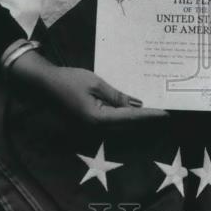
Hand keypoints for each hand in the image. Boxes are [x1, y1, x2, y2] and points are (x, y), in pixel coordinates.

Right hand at [9, 49, 167, 125]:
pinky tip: (134, 110)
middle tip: (165, 112)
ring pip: (120, 127)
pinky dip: (124, 118)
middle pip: (127, 127)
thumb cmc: (69, 80)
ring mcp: (91, 129)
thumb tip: (137, 104)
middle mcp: (95, 129)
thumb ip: (117, 96)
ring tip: (154, 110)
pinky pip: (111, 123)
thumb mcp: (96, 83)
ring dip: (136, 120)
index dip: (149, 115)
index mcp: (97, 119)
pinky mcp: (89, 125)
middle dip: (146, 120)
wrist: (44, 85)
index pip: (130, 118)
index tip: (166, 113)